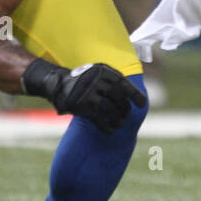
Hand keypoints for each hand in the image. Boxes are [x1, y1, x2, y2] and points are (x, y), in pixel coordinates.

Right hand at [21, 58, 146, 131]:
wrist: (57, 84)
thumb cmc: (85, 81)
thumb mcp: (99, 74)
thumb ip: (115, 81)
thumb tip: (139, 98)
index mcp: (102, 70)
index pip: (122, 83)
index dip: (134, 94)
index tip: (142, 104)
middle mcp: (94, 79)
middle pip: (117, 97)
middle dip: (125, 109)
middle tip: (126, 116)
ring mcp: (86, 92)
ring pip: (109, 108)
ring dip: (117, 119)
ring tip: (120, 124)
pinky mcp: (79, 105)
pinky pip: (97, 118)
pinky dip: (106, 126)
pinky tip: (110, 130)